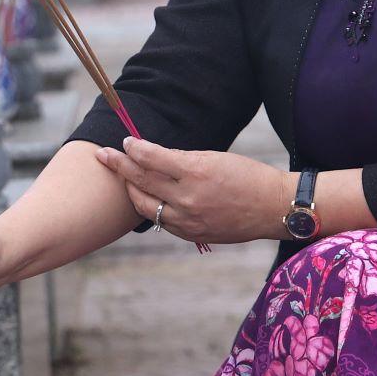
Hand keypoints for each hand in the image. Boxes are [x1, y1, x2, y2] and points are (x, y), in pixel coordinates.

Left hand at [94, 137, 294, 244]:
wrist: (272, 207)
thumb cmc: (247, 176)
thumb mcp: (214, 158)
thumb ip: (181, 160)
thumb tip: (153, 157)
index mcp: (195, 171)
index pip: (152, 158)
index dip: (134, 148)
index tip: (126, 141)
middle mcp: (188, 197)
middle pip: (142, 180)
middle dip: (119, 166)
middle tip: (103, 155)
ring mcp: (189, 219)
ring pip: (146, 205)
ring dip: (130, 189)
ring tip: (122, 177)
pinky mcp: (193, 234)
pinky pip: (162, 221)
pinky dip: (151, 208)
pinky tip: (144, 198)